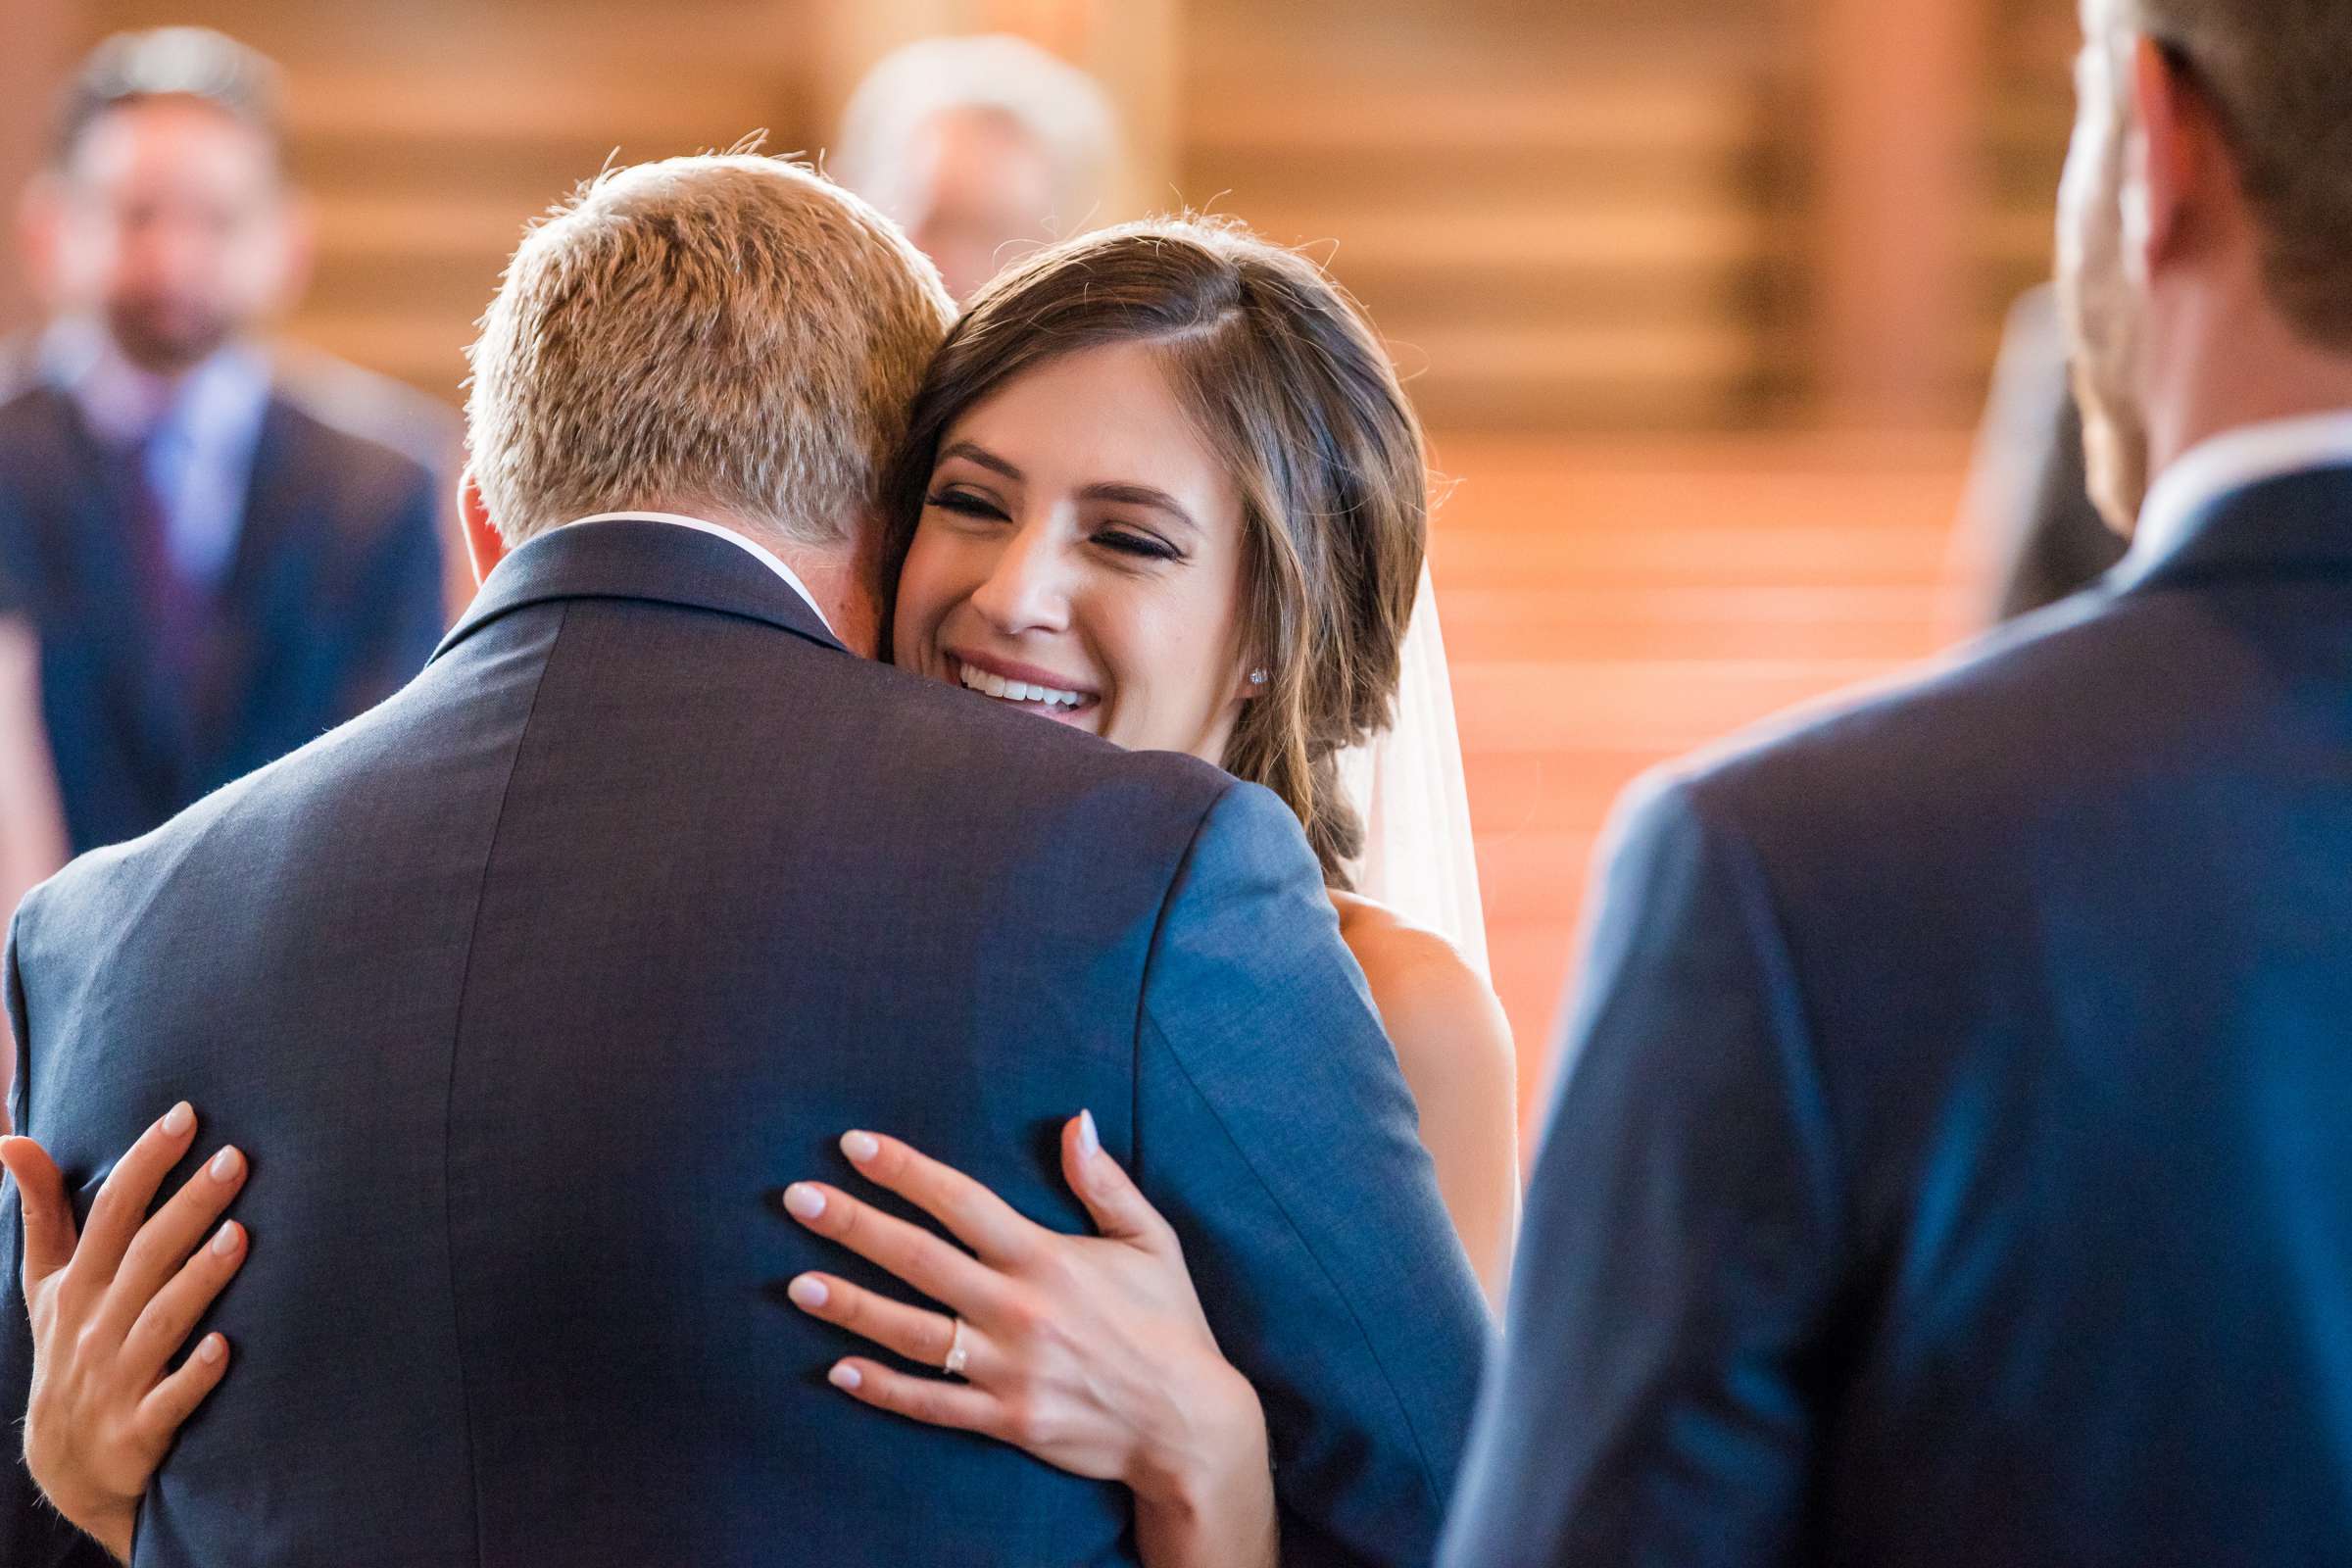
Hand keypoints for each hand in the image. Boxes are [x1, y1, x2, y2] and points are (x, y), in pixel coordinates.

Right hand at [1, 1105, 248, 1562]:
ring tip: (241, 1235)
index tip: (185, 1114)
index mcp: (78, 1285)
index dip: (144, 1162)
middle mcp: (95, 1326)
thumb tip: (12, 1140)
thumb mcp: (46, 1285)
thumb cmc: (70, 1351)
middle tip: (237, 1158)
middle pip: (144, 1257)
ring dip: (198, 1279)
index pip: (109, 1212)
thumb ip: (43, 1213)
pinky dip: (195, 1374)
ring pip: (161, 1322)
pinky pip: (169, 1399)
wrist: (67, 1465)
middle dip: (188, 1205)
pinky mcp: (139, 1429)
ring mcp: (117, 1378)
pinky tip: (227, 1347)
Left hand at [782, 1114, 1275, 1565]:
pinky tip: (838, 1369)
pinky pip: (931, 1404)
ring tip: (796, 1283)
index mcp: (1047, 1258)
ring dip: (850, 1306)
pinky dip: (882, 1389)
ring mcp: (1007, 1370)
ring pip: (911, 1333)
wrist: (1189, 1424)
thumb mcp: (1151, 1241)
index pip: (961, 1202)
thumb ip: (1106, 1181)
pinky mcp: (1006, 1420)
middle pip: (919, 1260)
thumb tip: (1076, 1120)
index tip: (854, 1145)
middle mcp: (1019, 1310)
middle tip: (798, 1198)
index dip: (905, 1171)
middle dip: (853, 1225)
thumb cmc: (1170, 1324)